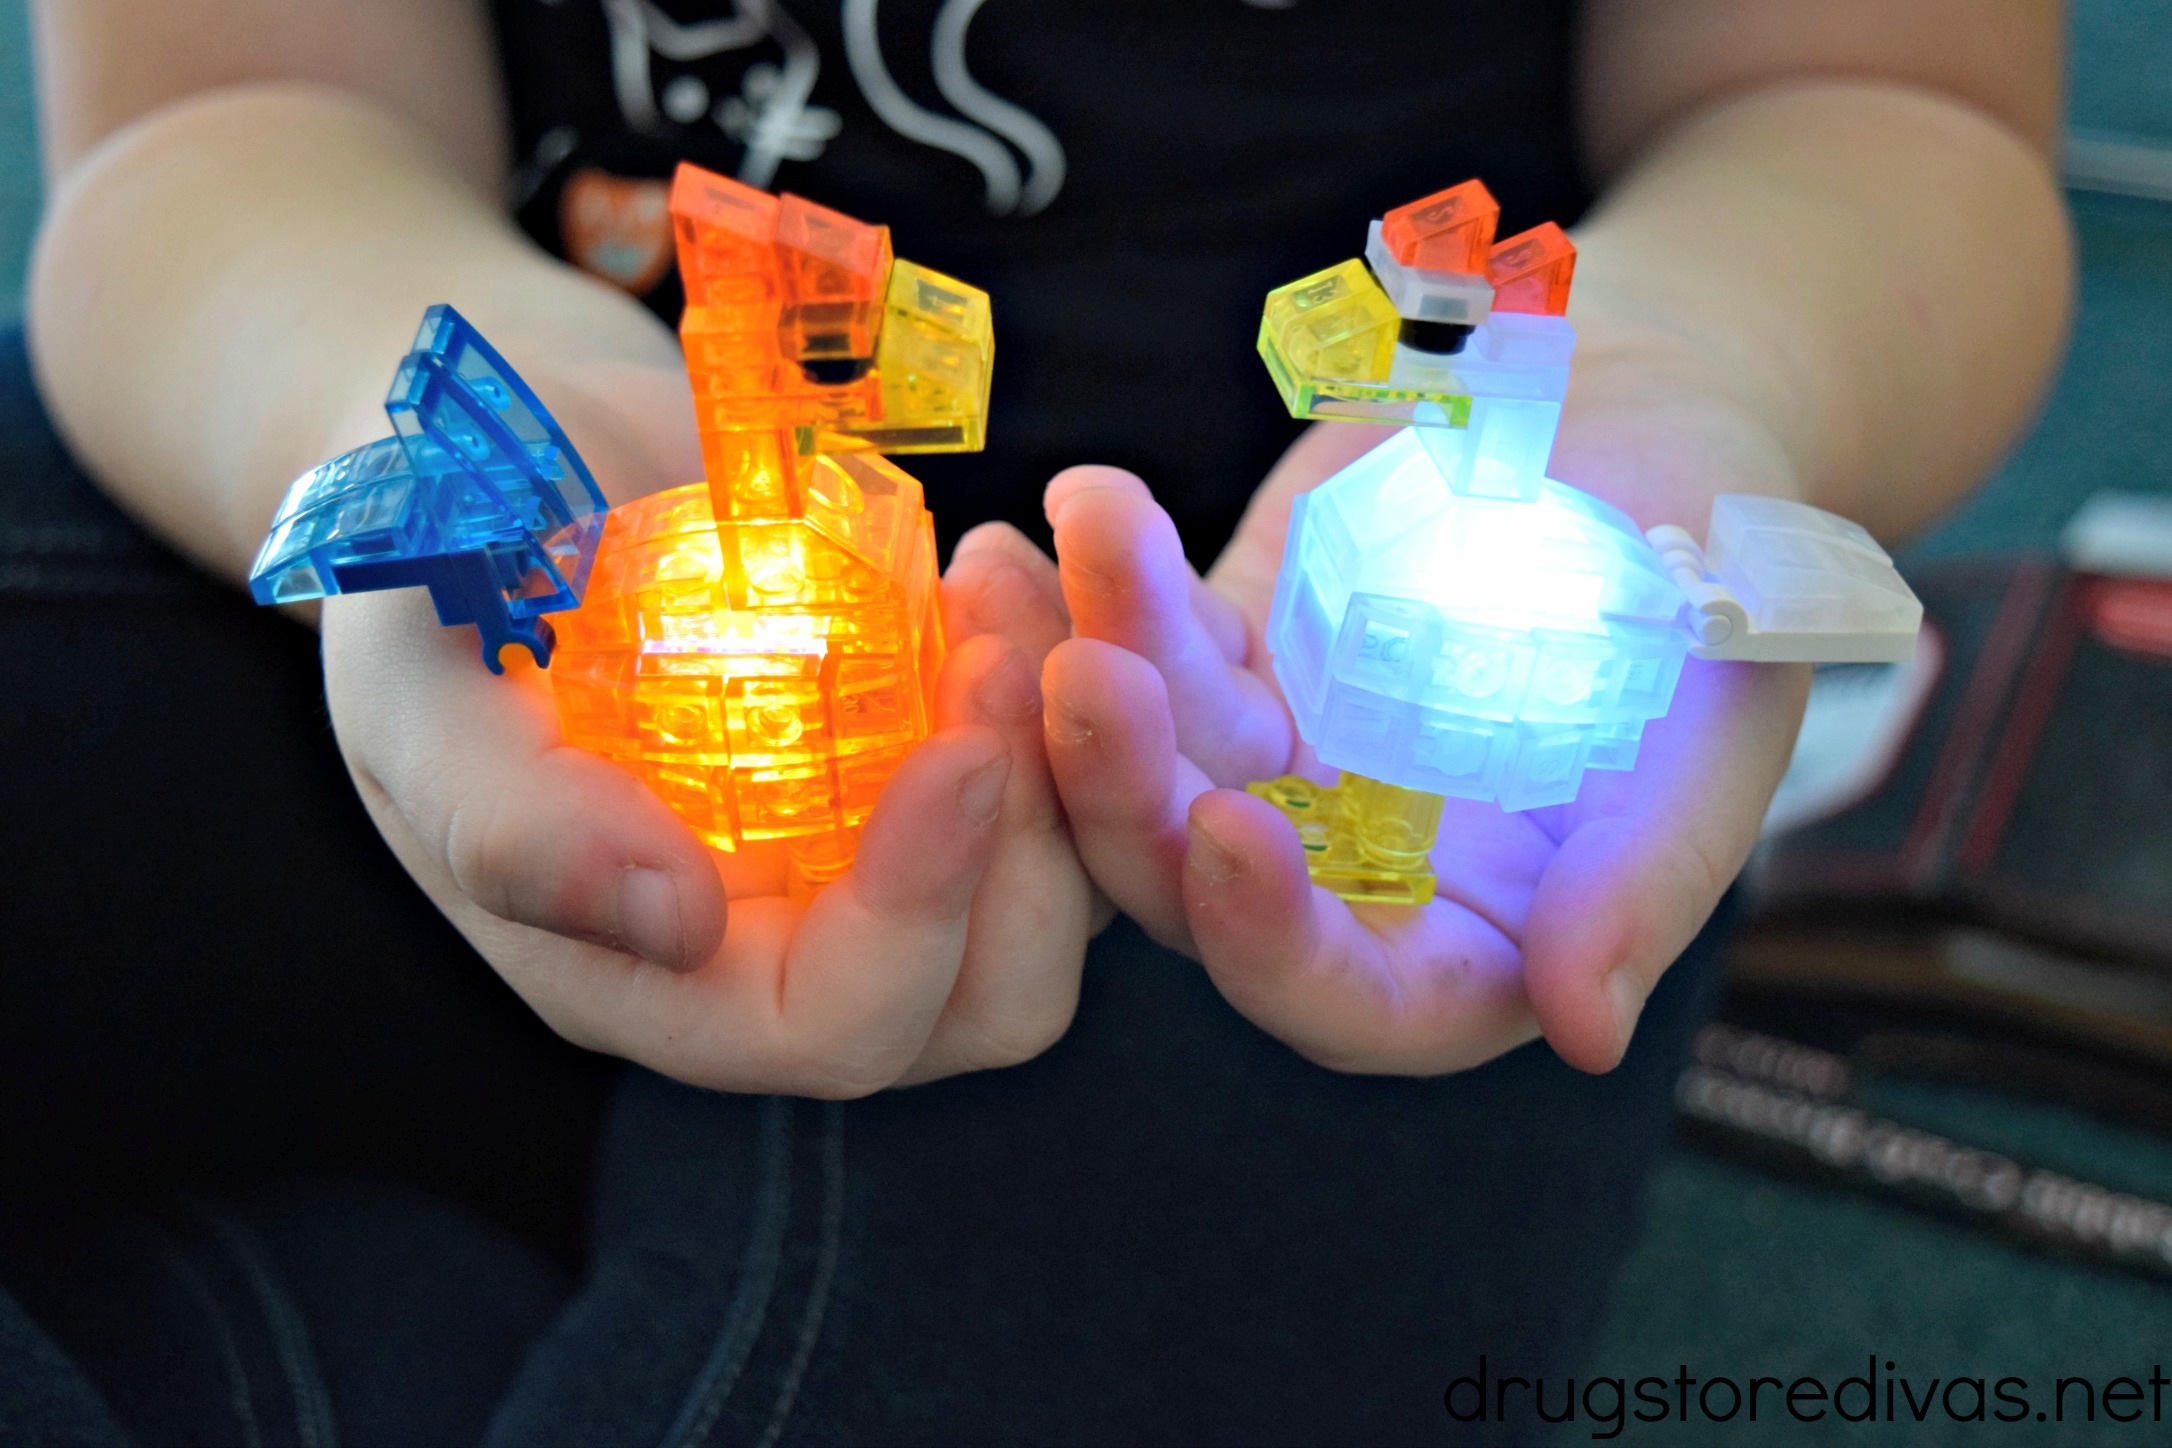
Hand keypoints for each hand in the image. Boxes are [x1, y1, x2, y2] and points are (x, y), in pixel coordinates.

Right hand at [318, 365, 1095, 1096]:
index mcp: (661, 978)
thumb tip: (675, 925)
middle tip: (1000, 654)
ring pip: (1063, 881)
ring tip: (996, 581)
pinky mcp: (942, 757)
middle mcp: (793, 944)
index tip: (959, 753)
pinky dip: (1072, 674)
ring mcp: (883, 852)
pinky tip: (1001, 565)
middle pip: (989, 995)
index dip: (915, 921)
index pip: (829, 1026)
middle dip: (1036, 845)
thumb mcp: (422, 697)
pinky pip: (1070, 768)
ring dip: (1076, 746)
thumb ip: (513, 827)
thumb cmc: (432, 581)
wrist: (505, 461)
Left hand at [1040, 406, 1807, 1076]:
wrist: (1655, 436)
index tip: (1232, 828)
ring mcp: (1273, 764)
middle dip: (1130, 796)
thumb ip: (1642, 882)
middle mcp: (1344, 876)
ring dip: (1099, 663)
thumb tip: (1586, 1031)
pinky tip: (1089, 503)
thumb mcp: (1710, 736)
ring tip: (1093, 539)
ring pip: (1145, 760)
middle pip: (1194, 890)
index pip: (1343, 998)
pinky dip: (1108, 578)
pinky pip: (1143, 639)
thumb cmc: (1714, 606)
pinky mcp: (1225, 659)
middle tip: (1092, 677)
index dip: (1273, 941)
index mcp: (1464, 943)